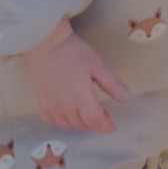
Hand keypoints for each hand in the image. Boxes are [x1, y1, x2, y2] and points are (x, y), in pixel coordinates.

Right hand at [16, 19, 131, 132]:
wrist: (43, 42)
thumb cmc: (71, 51)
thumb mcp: (97, 65)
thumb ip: (112, 84)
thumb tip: (127, 97)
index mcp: (81, 98)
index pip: (95, 121)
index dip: (105, 126)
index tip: (112, 126)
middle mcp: (65, 106)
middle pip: (82, 124)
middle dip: (95, 124)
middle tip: (103, 116)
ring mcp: (50, 105)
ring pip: (67, 124)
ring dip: (79, 124)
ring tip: (87, 115)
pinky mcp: (40, 100)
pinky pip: (51, 119)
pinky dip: (61, 121)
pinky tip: (66, 114)